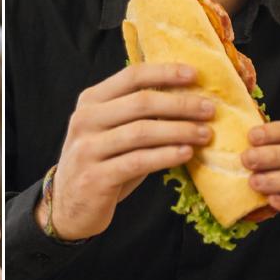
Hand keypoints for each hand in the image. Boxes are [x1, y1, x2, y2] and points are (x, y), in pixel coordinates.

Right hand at [41, 63, 214, 239]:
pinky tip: (186, 153)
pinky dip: (166, 156)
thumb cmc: (103, 164)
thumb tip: (190, 99)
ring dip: (179, 131)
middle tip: (209, 109)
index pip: (131, 76)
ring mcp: (87, 149)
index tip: (195, 75)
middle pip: (141, 103)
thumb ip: (139, 115)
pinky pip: (138, 161)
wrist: (70, 206)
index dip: (165, 73)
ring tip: (205, 134)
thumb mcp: (113, 132)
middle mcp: (85, 120)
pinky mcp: (95, 177)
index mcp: (91, 101)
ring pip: (142, 132)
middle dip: (180, 104)